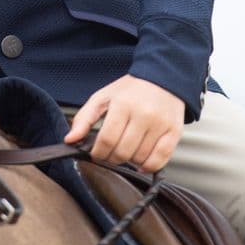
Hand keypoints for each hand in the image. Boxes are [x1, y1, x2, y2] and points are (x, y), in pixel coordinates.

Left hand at [64, 74, 183, 172]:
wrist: (163, 78)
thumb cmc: (131, 90)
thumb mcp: (103, 97)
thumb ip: (84, 118)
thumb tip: (70, 140)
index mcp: (123, 104)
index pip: (107, 140)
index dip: (98, 153)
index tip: (97, 153)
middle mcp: (144, 114)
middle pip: (123, 152)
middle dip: (112, 158)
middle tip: (111, 153)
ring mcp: (160, 124)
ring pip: (139, 158)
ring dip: (129, 161)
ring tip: (127, 149)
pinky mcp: (174, 132)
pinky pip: (160, 160)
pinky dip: (148, 166)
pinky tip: (141, 161)